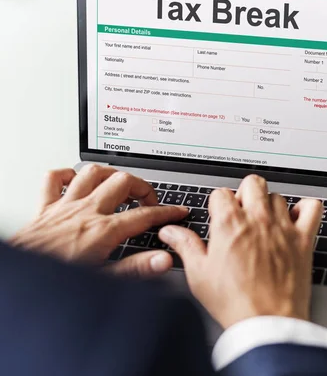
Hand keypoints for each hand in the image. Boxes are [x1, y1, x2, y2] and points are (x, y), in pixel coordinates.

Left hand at [10, 165, 188, 277]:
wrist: (21, 277)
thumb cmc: (56, 279)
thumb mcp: (104, 280)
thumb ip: (137, 269)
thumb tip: (163, 260)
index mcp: (103, 231)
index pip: (144, 216)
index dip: (167, 212)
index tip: (177, 211)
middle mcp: (86, 212)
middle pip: (122, 183)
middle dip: (142, 187)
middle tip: (149, 199)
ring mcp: (65, 206)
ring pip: (92, 173)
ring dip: (110, 175)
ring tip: (120, 183)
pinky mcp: (44, 208)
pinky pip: (54, 179)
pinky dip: (67, 175)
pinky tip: (77, 181)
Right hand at [159, 175, 322, 328]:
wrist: (266, 322)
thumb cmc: (234, 302)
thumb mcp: (199, 275)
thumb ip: (186, 246)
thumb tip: (171, 232)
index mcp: (229, 224)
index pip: (221, 193)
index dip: (218, 204)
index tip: (220, 215)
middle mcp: (257, 220)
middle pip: (252, 183)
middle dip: (245, 193)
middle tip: (242, 213)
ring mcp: (282, 228)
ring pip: (278, 196)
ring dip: (270, 204)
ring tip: (265, 222)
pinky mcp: (303, 239)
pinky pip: (312, 208)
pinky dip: (306, 208)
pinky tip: (296, 218)